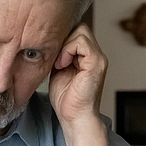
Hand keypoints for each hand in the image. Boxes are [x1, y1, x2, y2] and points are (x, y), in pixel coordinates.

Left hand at [48, 24, 109, 145]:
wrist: (73, 117)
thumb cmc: (65, 99)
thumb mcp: (57, 70)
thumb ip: (58, 55)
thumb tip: (47, 41)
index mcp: (86, 56)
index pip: (76, 31)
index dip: (61, 37)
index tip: (50, 52)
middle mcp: (95, 54)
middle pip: (79, 28)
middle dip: (63, 39)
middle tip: (54, 58)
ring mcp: (98, 58)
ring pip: (81, 31)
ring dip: (65, 45)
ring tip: (58, 63)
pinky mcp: (96, 63)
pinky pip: (82, 42)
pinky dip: (68, 50)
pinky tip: (62, 65)